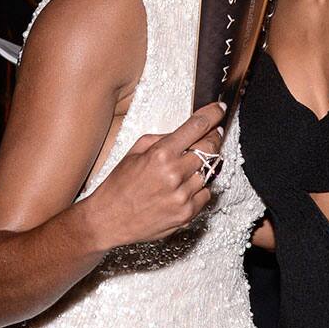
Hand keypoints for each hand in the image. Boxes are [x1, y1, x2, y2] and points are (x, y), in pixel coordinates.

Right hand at [87, 102, 224, 249]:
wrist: (108, 219)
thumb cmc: (119, 185)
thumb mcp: (135, 151)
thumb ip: (163, 138)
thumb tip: (188, 131)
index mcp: (161, 154)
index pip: (197, 126)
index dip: (213, 114)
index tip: (220, 108)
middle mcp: (174, 174)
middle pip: (211, 147)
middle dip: (214, 138)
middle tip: (212, 135)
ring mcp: (183, 196)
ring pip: (211, 171)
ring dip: (205, 166)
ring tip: (188, 168)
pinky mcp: (187, 213)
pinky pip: (206, 194)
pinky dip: (200, 188)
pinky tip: (184, 187)